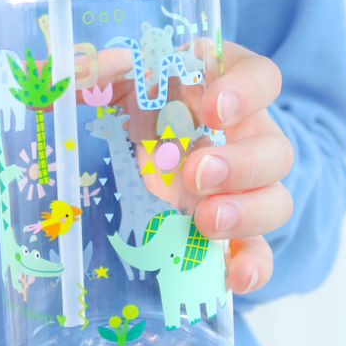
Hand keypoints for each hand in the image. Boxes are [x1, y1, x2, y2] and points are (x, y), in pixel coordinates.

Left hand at [90, 41, 292, 295]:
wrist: (146, 139)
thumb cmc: (142, 100)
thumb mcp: (117, 79)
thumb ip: (95, 71)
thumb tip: (69, 69)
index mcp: (224, 87)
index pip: (260, 77)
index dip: (247, 92)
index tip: (213, 109)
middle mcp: (247, 134)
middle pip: (275, 149)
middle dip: (240, 164)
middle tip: (194, 173)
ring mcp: (247, 184)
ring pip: (276, 200)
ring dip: (247, 214)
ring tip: (204, 223)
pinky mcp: (236, 227)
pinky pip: (260, 249)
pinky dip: (253, 263)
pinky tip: (234, 276)